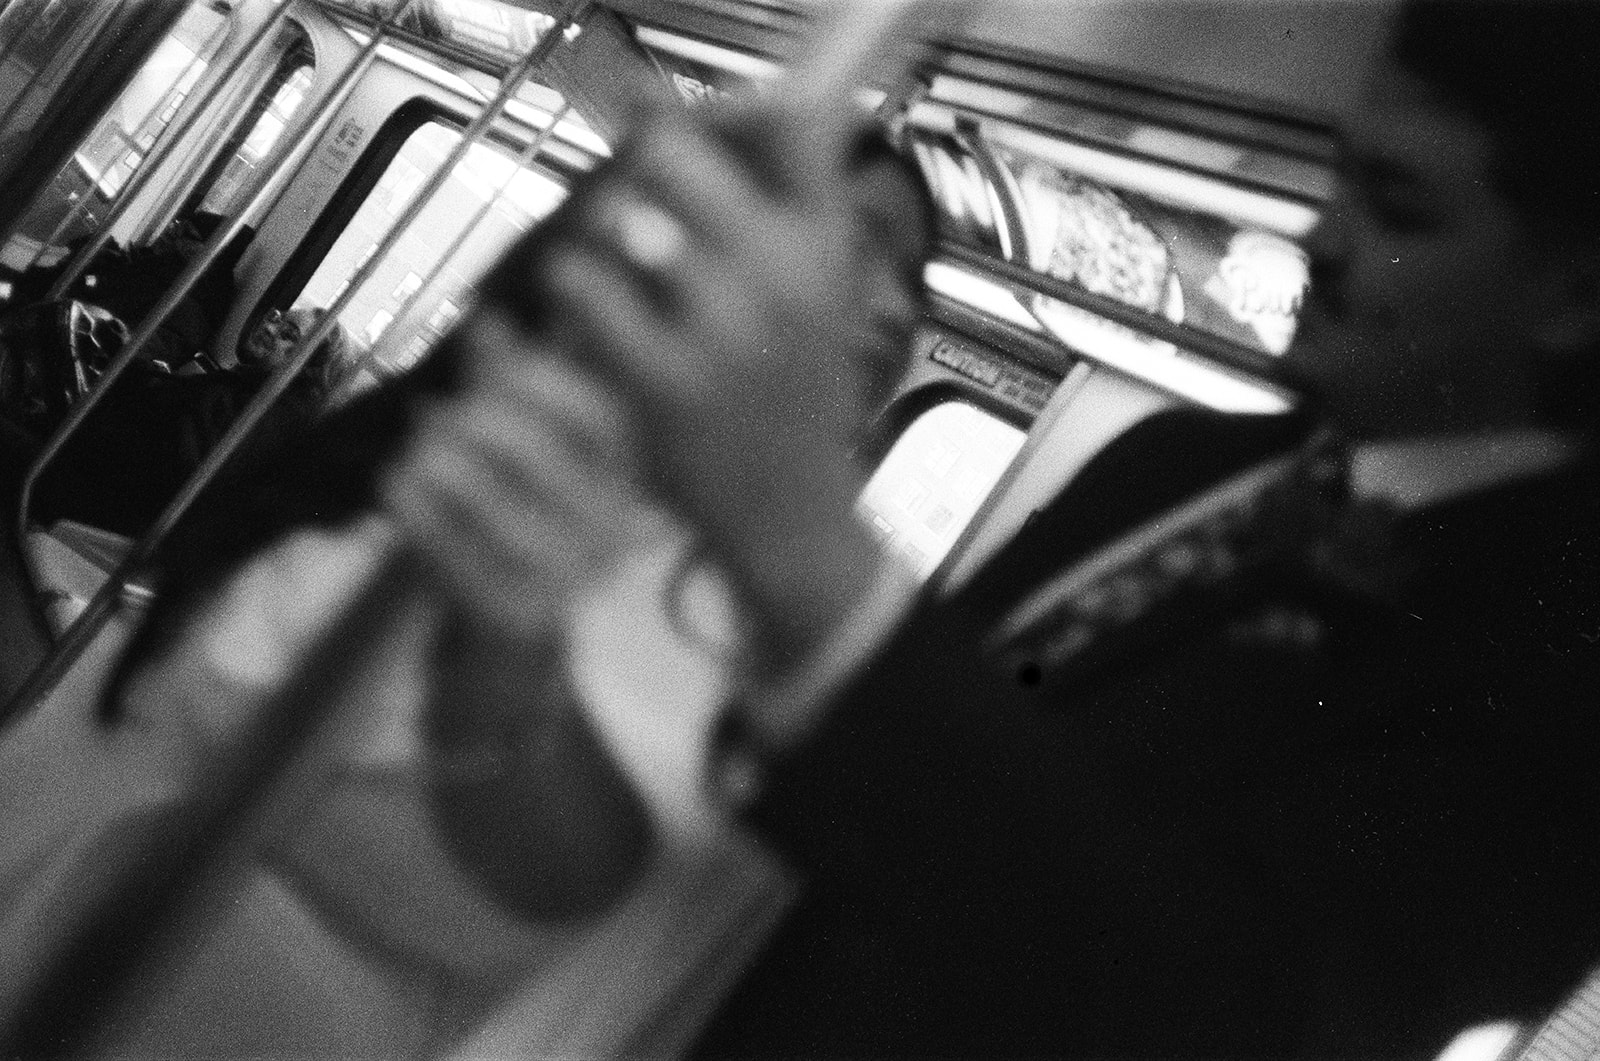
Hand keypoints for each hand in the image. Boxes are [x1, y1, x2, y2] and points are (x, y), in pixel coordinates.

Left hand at [380, 308, 652, 640]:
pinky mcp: (512, 612)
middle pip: (535, 450)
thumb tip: (488, 321)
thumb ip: (510, 382)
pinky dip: (412, 504)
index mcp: (627, 478)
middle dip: (473, 418)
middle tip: (435, 411)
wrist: (515, 632)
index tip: (491, 354)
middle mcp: (610, 528)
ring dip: (435, 459)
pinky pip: (445, 542)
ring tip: (415, 451)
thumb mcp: (528, 445)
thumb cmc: (521, 518)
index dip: (539, 377)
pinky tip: (397, 483)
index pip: (597, 417)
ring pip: (485, 495)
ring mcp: (565, 576)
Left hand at [485, 98, 897, 671]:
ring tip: (611, 267)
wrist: (789, 509)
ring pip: (612, 220)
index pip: (788, 126)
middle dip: (641, 165)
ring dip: (596, 234)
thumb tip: (741, 111)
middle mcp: (778, 279)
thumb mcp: (821, 294)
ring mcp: (718, 330)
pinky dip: (573, 291)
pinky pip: (582, 291)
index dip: (726, 107)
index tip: (690, 121)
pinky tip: (588, 313)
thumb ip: (790, 210)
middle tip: (635, 198)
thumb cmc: (796, 394)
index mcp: (824, 249)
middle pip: (674, 153)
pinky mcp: (659, 380)